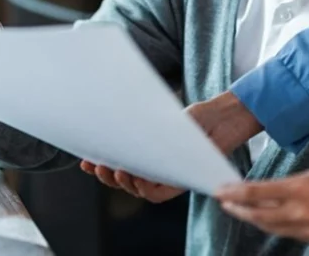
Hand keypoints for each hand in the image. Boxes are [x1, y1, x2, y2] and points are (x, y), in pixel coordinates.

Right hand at [77, 92, 262, 201]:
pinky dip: (144, 189)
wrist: (224, 116)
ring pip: (139, 191)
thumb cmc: (196, 115)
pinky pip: (159, 194)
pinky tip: (135, 177)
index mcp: (150, 155)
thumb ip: (141, 125)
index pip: (121, 166)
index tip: (84, 160)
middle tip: (96, 165)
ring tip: (116, 169)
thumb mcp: (161, 117)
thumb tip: (111, 119)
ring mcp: (170, 176)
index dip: (101, 167)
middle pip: (126, 182)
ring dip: (123, 184)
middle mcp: (159, 169)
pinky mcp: (184, 181)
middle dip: (107, 176)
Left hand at [216, 160, 308, 243]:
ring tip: (241, 211)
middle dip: (238, 209)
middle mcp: (302, 212)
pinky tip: (268, 220)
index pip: (256, 193)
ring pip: (272, 227)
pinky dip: (276, 227)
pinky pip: (290, 234)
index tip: (221, 191)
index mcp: (299, 189)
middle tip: (225, 201)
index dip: (234, 193)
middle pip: (259, 215)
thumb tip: (265, 194)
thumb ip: (288, 187)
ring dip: (254, 219)